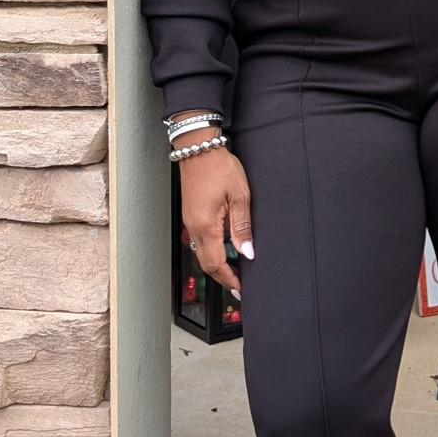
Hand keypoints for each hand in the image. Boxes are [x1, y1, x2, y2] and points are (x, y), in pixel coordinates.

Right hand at [177, 144, 252, 294]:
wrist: (198, 148)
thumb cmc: (219, 167)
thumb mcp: (240, 196)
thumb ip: (242, 227)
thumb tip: (248, 252)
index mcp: (206, 225)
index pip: (216, 263)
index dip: (229, 279)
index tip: (240, 288)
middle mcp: (194, 227)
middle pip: (206, 263)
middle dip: (222, 277)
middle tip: (238, 285)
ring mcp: (190, 221)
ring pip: (201, 253)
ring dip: (216, 265)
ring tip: (233, 271)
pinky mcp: (191, 215)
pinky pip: (199, 241)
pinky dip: (211, 251)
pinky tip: (224, 249)